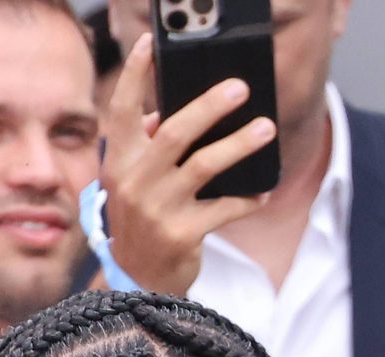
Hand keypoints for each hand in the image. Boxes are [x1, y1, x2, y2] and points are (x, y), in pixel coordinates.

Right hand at [102, 33, 276, 295]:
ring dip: (239, 145)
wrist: (138, 285)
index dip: (135, 74)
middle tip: (240, 89)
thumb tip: (165, 113)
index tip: (151, 43)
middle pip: (175, 132)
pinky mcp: (183, 235)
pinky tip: (263, 192)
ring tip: (266, 130)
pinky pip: (223, 209)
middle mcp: (134, 181)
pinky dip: (246, 200)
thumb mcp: (130, 183)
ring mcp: (158, 210)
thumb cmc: (140, 224)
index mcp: (118, 161)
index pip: (122, 109)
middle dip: (210, 106)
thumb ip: (144, 147)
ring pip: (204, 165)